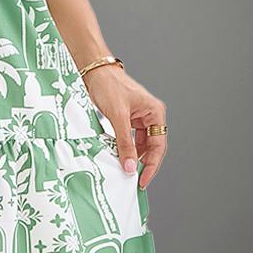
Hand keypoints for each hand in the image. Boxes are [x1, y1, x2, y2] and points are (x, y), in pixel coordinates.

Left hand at [84, 67, 168, 189]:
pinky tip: (118, 157)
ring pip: (140, 144)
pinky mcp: (127, 119)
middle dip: (144, 163)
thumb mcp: (118, 117)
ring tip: (125, 170)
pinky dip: (124, 149)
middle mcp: (150, 115)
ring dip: (133, 157)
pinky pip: (130, 139)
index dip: (152, 165)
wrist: (94, 72)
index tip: (143, 179)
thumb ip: (125, 143)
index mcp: (155, 112)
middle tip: (134, 180)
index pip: (158, 145)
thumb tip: (130, 165)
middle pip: (151, 146)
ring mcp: (139, 118)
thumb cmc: (109, 85)